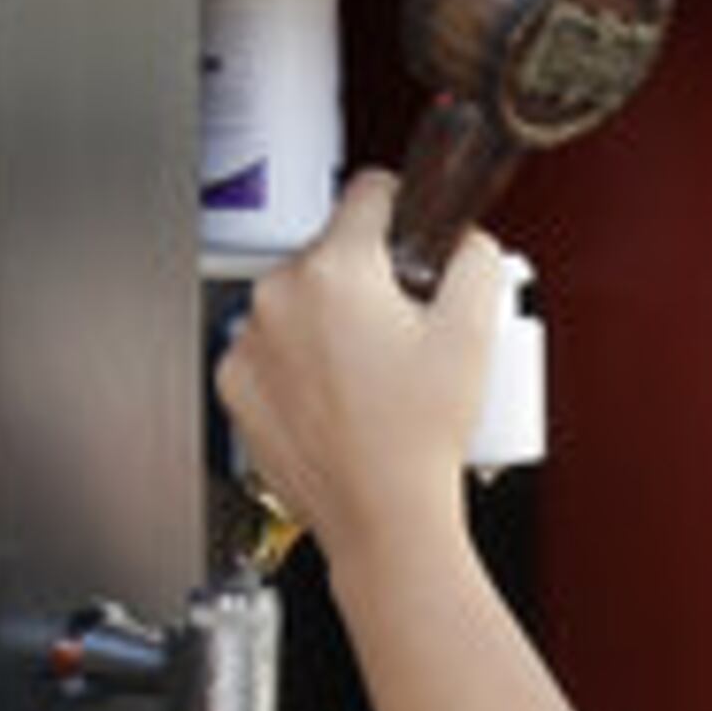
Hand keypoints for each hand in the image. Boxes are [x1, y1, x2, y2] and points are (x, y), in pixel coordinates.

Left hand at [214, 170, 503, 562]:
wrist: (382, 517)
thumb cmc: (418, 437)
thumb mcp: (474, 334)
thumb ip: (476, 261)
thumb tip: (466, 243)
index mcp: (335, 271)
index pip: (367, 193)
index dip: (402, 209)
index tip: (411, 233)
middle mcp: (278, 297)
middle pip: (331, 255)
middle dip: (367, 280)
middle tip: (401, 332)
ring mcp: (249, 343)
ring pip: (297, 303)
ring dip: (328, 322)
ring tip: (368, 372)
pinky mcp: (235, 386)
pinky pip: (270, 350)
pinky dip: (297, 364)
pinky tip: (335, 396)